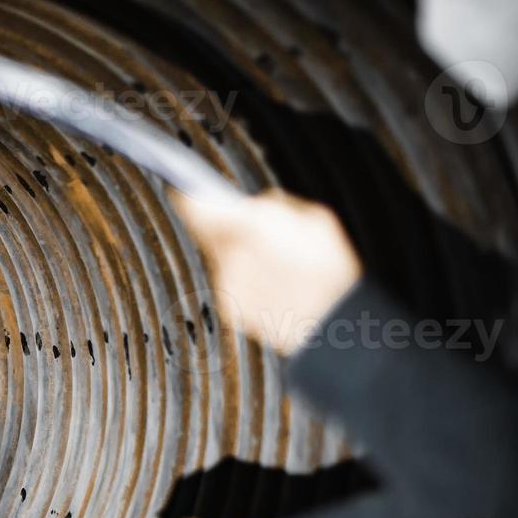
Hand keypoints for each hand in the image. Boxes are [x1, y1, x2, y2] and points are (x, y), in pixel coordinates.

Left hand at [173, 186, 361, 355]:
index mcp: (252, 227)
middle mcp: (231, 257)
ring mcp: (228, 286)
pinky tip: (271, 286)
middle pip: (208, 233)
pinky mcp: (229, 310)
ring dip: (237, 257)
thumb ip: (277, 205)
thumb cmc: (331, 271)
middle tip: (248, 231)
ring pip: (220, 259)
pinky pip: (229, 285)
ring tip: (274, 264)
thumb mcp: (317, 220)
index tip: (183, 191)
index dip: (188, 198)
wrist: (334, 327)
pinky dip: (244, 283)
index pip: (198, 207)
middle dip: (222, 228)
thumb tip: (254, 203)